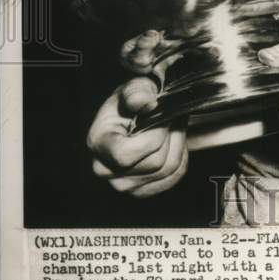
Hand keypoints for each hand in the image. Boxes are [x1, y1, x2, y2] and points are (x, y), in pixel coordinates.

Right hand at [86, 30, 187, 197]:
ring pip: (169, 169)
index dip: (152, 136)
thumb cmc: (129, 103)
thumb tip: (145, 101)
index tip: (160, 116)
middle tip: (170, 117)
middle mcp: (106, 170)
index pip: (126, 154)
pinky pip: (174, 176)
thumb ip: (137, 92)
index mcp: (98, 144)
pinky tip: (170, 142)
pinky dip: (180, 157)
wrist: (129, 118)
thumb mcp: (132, 89)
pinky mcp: (141, 190)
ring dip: (178, 143)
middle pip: (155, 162)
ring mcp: (124, 185)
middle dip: (170, 135)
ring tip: (170, 126)